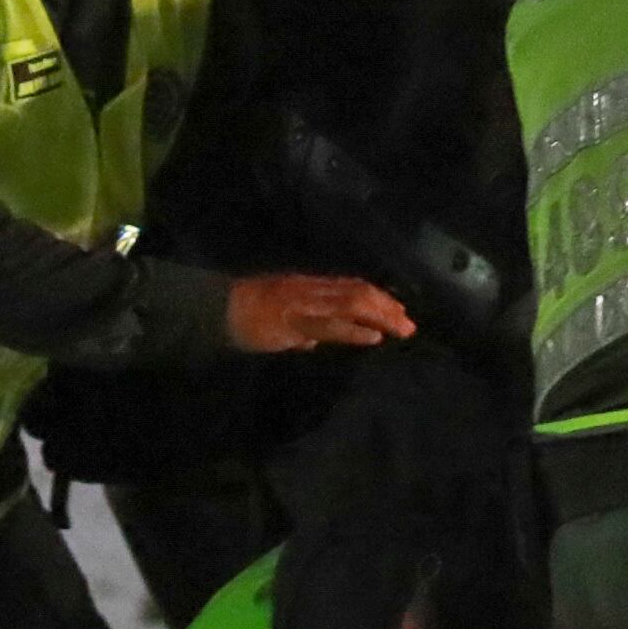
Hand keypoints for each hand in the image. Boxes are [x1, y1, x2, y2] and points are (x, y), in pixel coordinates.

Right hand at [225, 273, 415, 353]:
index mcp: (310, 287)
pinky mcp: (294, 321)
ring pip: (351, 305)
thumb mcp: (281, 319)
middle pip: (358, 292)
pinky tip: (373, 337)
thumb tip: (315, 341)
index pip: (352, 287)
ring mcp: (304, 303)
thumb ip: (300, 328)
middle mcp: (312, 289)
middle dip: (387, 307)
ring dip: (380, 318)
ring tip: (401, 330)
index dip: (378, 297)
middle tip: (409, 324)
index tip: (399, 310)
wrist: (218, 312)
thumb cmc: (246, 316)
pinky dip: (355, 331)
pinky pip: (330, 325)